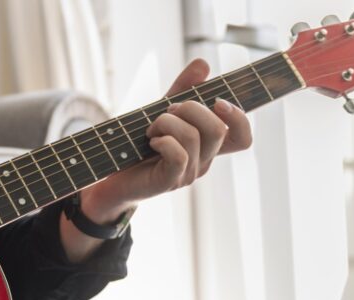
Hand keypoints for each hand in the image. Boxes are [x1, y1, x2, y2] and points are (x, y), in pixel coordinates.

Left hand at [79, 58, 253, 223]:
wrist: (111, 174)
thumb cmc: (137, 144)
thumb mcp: (163, 111)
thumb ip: (183, 89)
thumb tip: (203, 64)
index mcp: (207, 147)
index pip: (243, 139)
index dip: (238, 118)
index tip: (217, 101)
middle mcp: (203, 162)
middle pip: (218, 130)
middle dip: (191, 109)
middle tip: (167, 111)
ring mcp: (188, 174)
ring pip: (194, 137)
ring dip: (167, 122)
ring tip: (150, 128)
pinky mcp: (170, 181)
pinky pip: (179, 155)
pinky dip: (163, 140)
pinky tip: (151, 141)